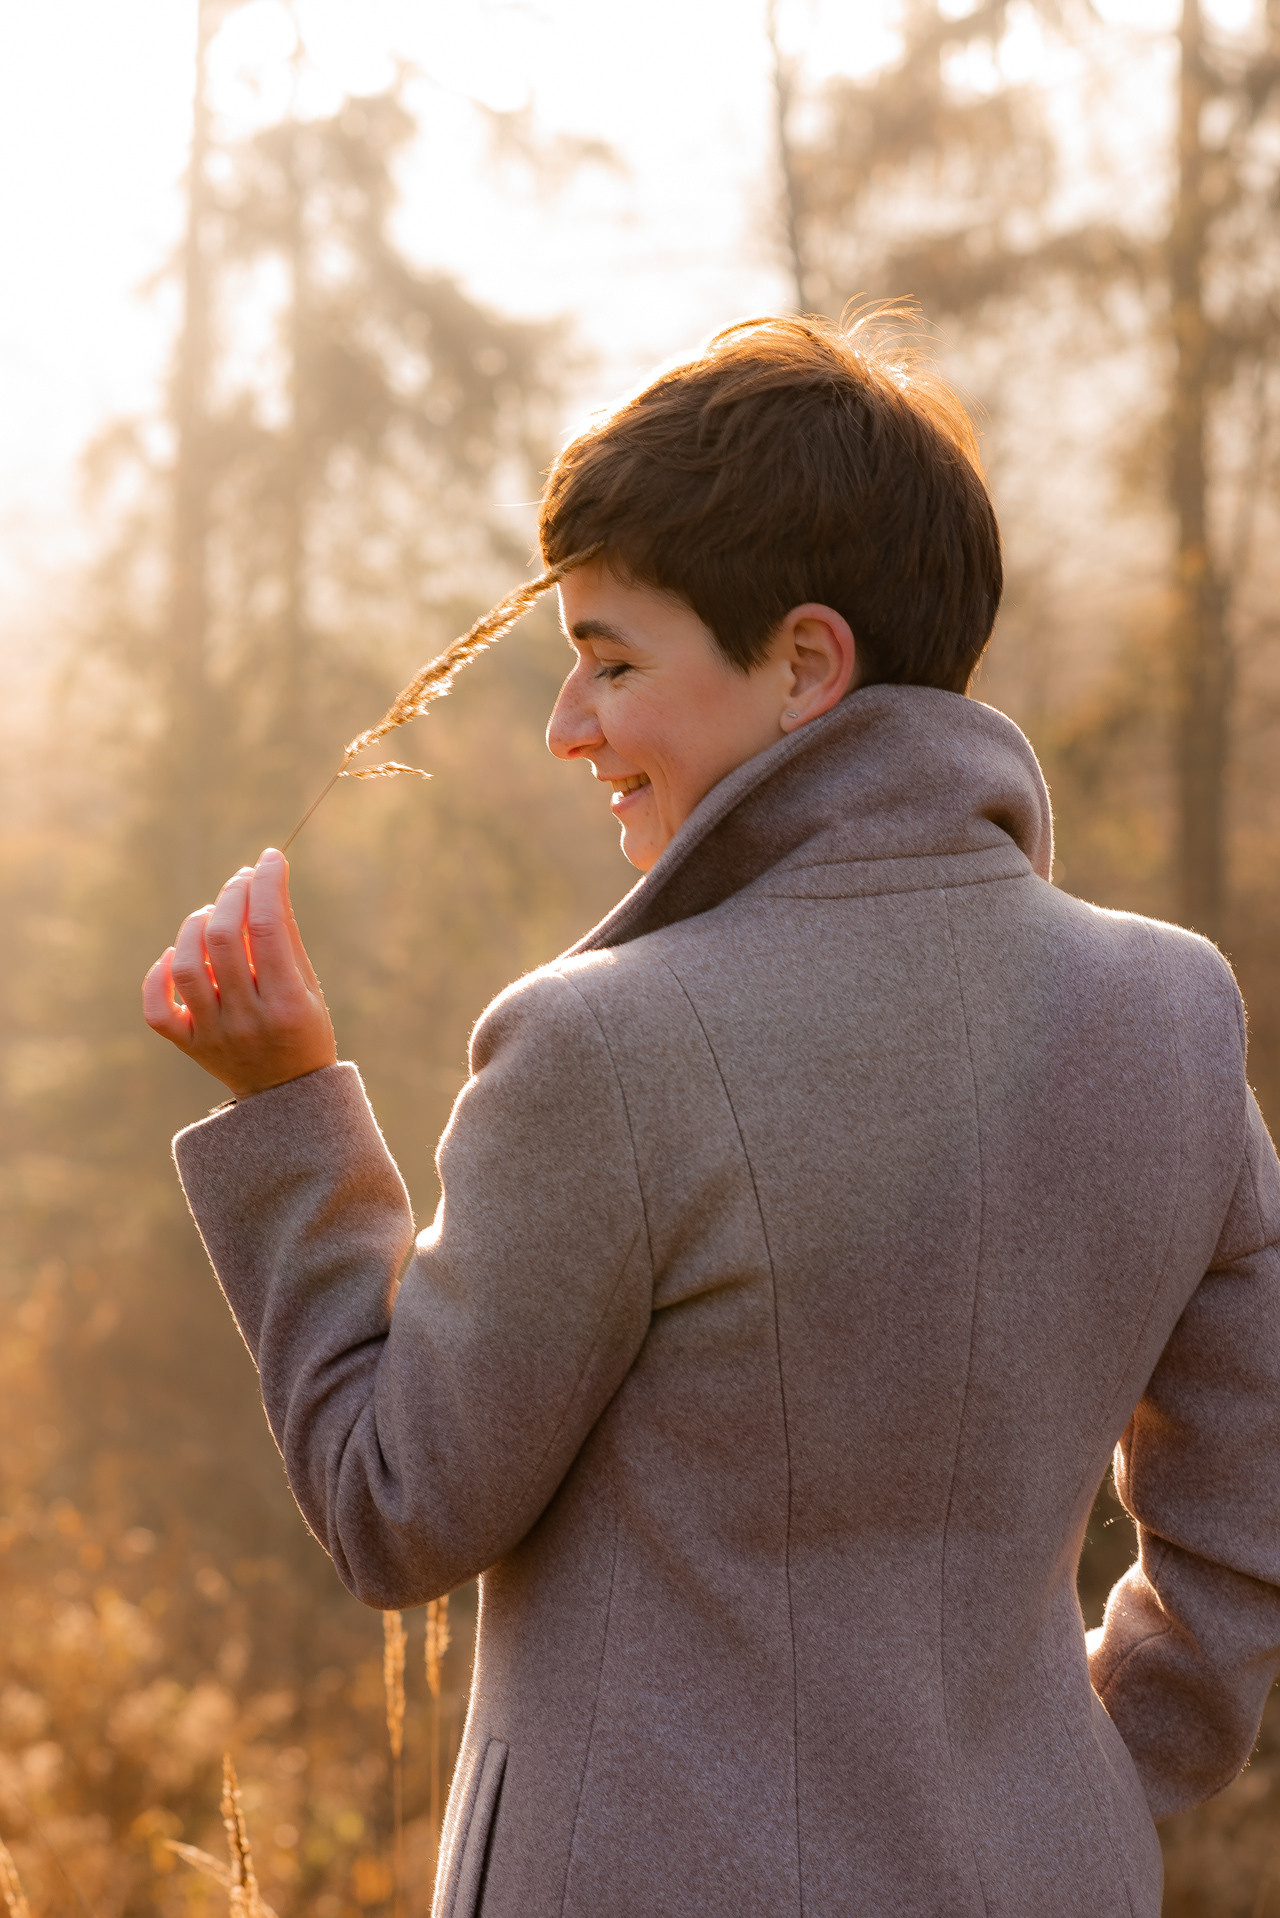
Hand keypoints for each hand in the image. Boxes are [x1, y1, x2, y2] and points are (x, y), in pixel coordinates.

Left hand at [143, 848, 337, 1097]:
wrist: (285, 1095)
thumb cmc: (303, 1030)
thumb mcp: (309, 987)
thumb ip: (286, 938)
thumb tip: (265, 882)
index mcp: (287, 1005)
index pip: (268, 929)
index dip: (266, 885)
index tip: (269, 859)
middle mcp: (247, 1020)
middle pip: (222, 941)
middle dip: (230, 896)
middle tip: (241, 880)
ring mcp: (214, 1035)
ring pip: (187, 967)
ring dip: (195, 927)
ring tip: (211, 914)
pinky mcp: (189, 1045)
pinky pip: (157, 1009)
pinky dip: (159, 975)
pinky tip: (176, 957)